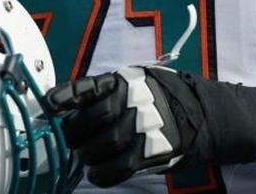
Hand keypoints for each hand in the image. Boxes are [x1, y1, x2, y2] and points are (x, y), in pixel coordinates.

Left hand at [45, 66, 255, 187]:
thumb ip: (106, 92)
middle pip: (86, 122)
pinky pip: (117, 168)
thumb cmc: (164, 98)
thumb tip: (68, 108)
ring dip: (86, 158)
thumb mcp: (137, 83)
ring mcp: (142, 126)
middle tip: (72, 142)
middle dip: (72, 135)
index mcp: (123, 80)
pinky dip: (102, 174)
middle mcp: (131, 100)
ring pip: (99, 147)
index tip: (48, 107)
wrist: (207, 114)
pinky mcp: (152, 150)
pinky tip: (97, 174)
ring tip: (87, 160)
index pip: (85, 87)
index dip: (63, 97)